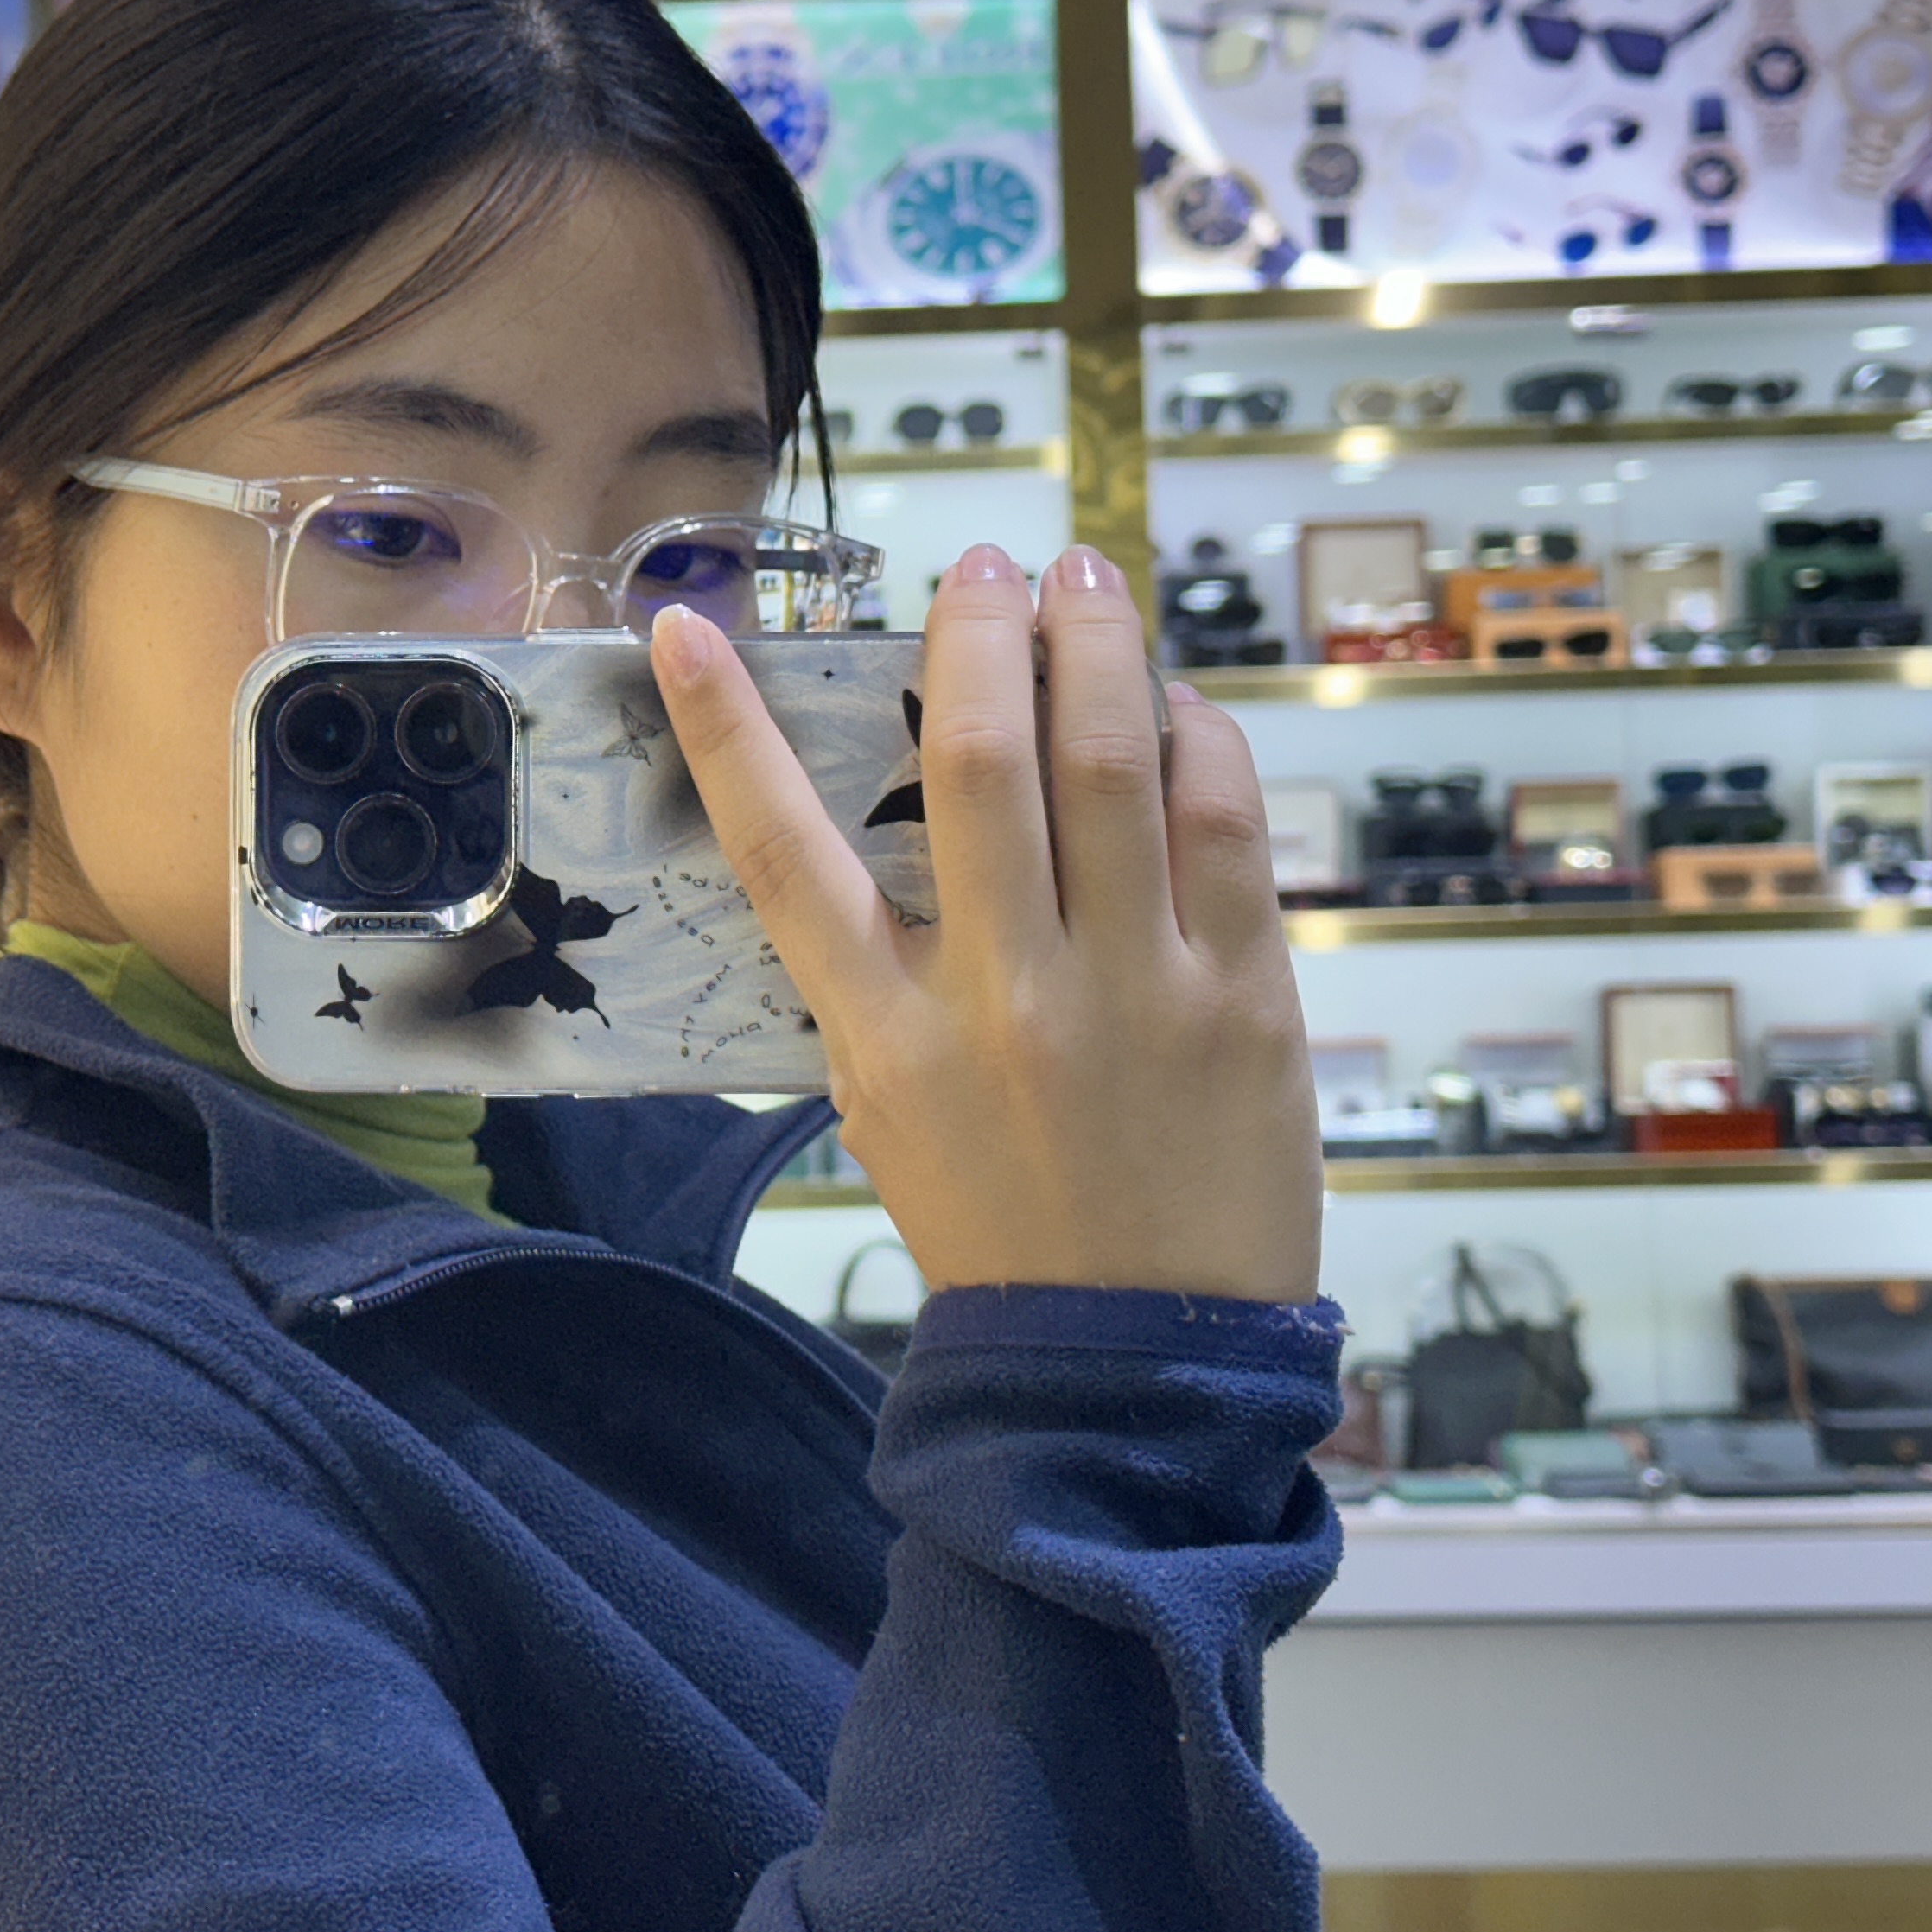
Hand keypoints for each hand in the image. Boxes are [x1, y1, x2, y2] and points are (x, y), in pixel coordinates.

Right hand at [651, 544, 1319, 1304]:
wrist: (1131, 1368)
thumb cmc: (998, 1226)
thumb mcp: (887, 1110)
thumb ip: (880, 979)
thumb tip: (896, 827)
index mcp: (887, 1034)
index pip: (782, 853)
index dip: (726, 730)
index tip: (686, 629)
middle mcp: (1004, 998)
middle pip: (985, 761)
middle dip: (981, 631)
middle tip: (986, 563)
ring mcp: (1135, 993)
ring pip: (1117, 764)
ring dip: (1099, 644)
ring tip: (1086, 579)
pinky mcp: (1245, 1001)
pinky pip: (1224, 828)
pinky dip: (1200, 741)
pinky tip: (1180, 706)